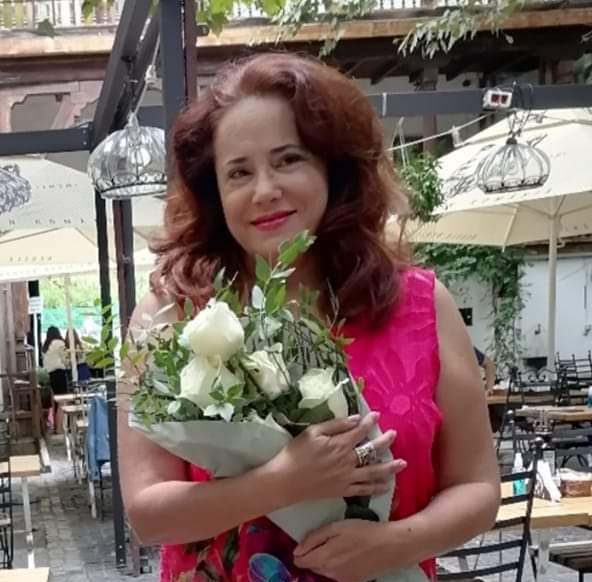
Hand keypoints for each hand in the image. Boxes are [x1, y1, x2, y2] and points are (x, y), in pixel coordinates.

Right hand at [266, 412, 405, 503]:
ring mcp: (347, 477)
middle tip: (394, 435)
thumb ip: (335, 425)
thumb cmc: (296, 453)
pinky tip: (386, 485)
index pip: (360, 431)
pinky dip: (376, 488)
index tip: (377, 415)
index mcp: (340, 444)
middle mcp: (347, 461)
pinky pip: (364, 490)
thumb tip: (355, 419)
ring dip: (389, 467)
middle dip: (385, 442)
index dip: (370, 422)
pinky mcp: (343, 491)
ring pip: (373, 472)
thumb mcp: (312, 432)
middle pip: (371, 451)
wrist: (286, 480)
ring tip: (402, 464)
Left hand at [293, 520, 392, 581]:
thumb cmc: (362, 531)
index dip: (300, 551)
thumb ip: (314, 538)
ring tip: (337, 545)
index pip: (300, 562)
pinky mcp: (352, 581)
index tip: (306, 542)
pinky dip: (336, 565)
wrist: (390, 545)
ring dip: (324, 560)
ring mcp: (341, 579)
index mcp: (324, 558)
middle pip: (311, 566)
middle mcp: (330, 573)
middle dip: (312, 555)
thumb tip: (297, 550)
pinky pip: (336, 574)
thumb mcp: (336, 527)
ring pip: (323, 570)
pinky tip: (347, 553)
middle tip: (324, 540)